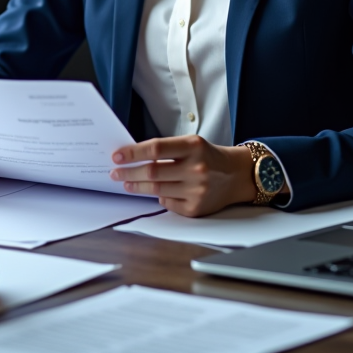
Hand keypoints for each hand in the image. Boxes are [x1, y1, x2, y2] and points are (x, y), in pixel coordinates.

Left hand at [110, 136, 255, 216]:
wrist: (237, 175)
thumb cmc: (208, 157)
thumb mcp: (191, 144)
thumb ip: (166, 149)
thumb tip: (133, 157)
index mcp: (193, 147)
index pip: (155, 148)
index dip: (133, 153)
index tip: (117, 156)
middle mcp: (196, 168)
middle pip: (153, 172)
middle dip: (129, 173)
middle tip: (115, 172)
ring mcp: (197, 190)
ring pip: (156, 190)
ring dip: (137, 186)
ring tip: (126, 183)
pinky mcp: (196, 208)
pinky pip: (168, 204)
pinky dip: (158, 197)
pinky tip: (153, 192)